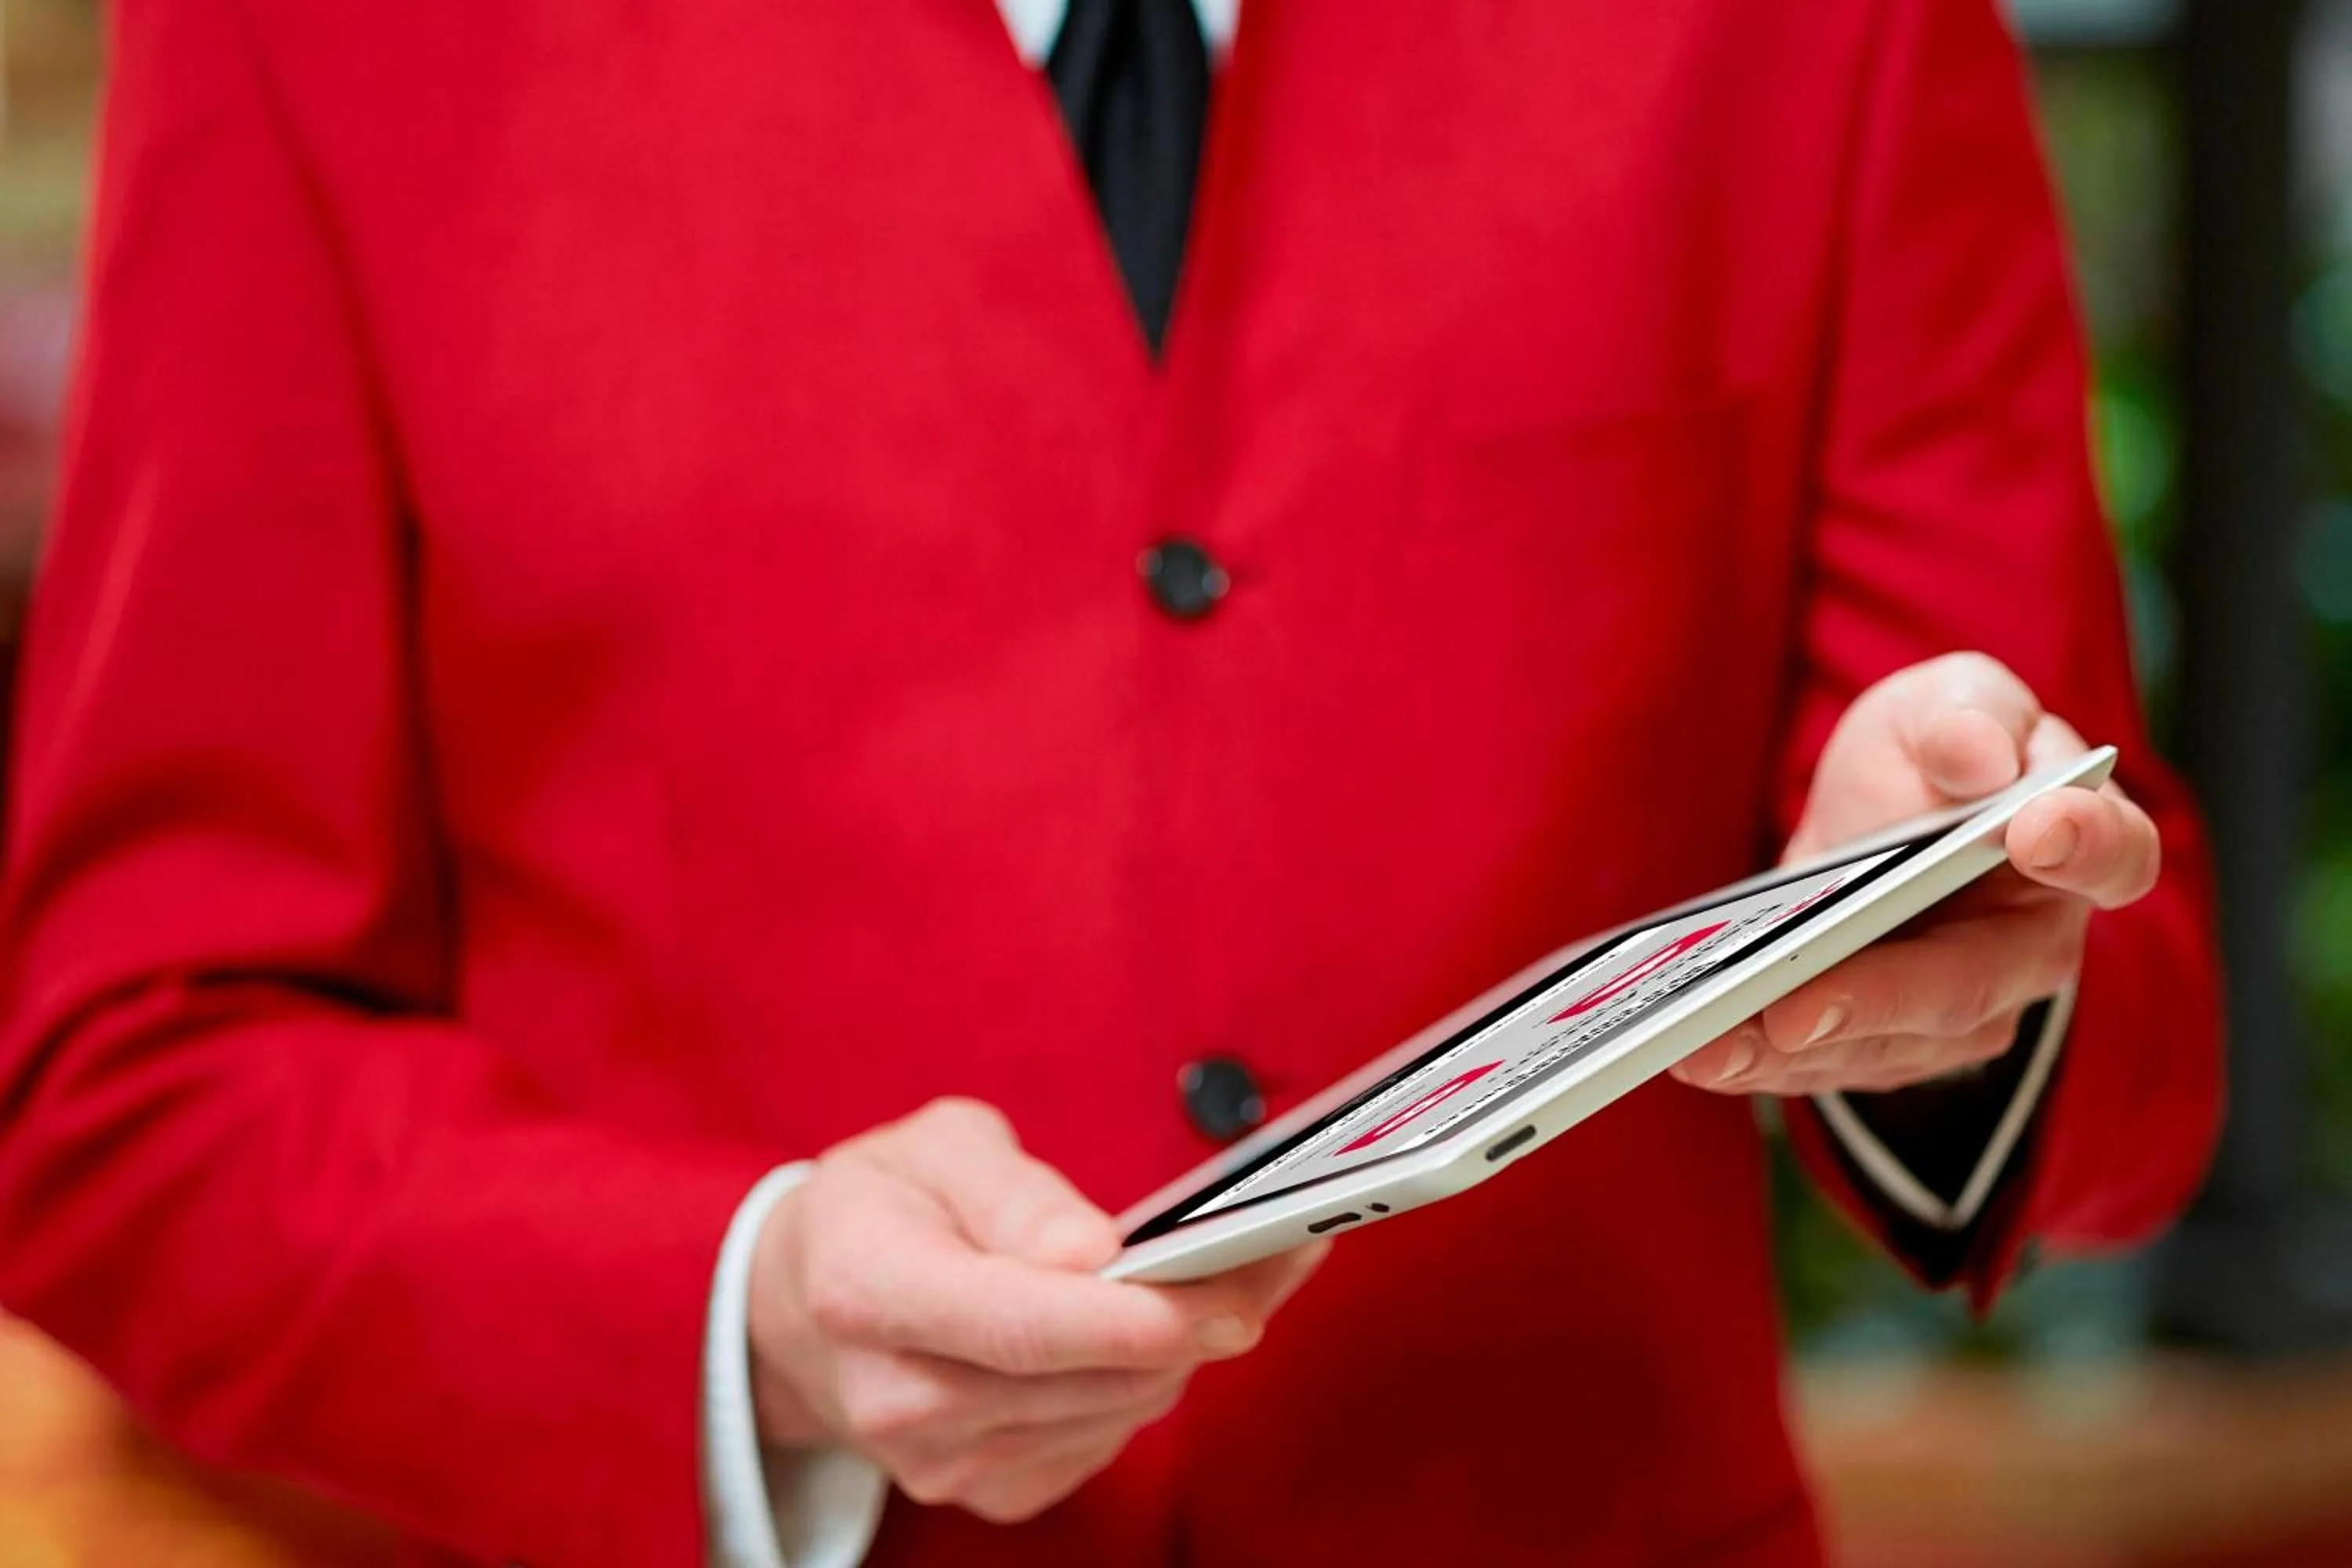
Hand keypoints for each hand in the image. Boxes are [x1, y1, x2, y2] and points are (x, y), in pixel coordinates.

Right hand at [747, 1098, 1325, 1522]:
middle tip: (1290, 1245)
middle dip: (1201, 1315)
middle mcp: (900, 1401)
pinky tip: (1178, 1322)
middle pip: (1086, 1378)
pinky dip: (1156, 1377)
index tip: (1230, 1297)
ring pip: (1117, 1411)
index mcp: (869, 1294)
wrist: (804, 1307)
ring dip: (1193, 1344)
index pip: (1018, 1327)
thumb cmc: (880, 1205)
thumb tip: (1094, 1253)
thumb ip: (1011, 1191)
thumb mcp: (934, 1147)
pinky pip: (1109, 1437)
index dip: (1131, 1321)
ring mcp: (945, 1465)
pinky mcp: (994, 1491)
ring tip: (1255, 1267)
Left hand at [1670, 652, 2159, 1097]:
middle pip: (1969, 987)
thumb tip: (1978, 759)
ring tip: (1706, 1042)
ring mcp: (1960, 1011)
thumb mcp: (1947, 702)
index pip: (2112, 853)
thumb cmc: (1933, 755)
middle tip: (1795, 1009)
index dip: (2085, 844)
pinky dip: (1759, 1065)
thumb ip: (1970, 717)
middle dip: (1877, 1000)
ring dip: (1791, 1052)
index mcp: (2077, 843)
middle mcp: (2031, 948)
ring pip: (1885, 1046)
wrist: (1878, 814)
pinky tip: (1697, 1054)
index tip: (2036, 828)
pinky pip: (1826, 1066)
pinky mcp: (1886, 1044)